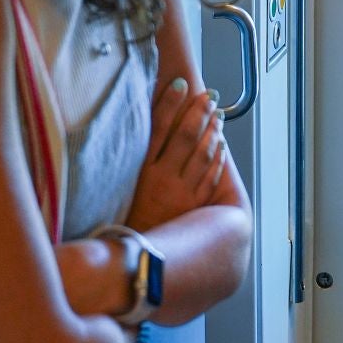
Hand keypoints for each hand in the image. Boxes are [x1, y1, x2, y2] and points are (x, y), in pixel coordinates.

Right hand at [124, 76, 228, 232]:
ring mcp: (181, 194)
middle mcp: (163, 181)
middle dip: (199, 112)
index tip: (179, 83)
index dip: (169, 103)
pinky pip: (211, 177)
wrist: (135, 258)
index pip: (158, 128)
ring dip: (212, 131)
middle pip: (185, 137)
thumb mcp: (121, 187)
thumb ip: (130, 159)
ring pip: (202, 155)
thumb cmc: (125, 219)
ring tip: (218, 115)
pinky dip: (218, 158)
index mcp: (141, 172)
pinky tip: (222, 144)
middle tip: (209, 95)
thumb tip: (140, 128)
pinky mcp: (195, 207)